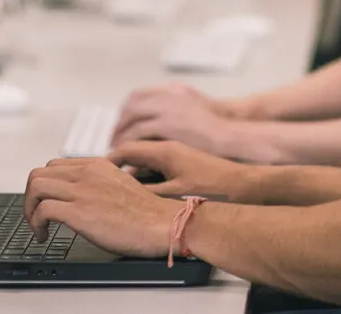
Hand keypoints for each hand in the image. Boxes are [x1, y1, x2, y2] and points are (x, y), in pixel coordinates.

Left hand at [23, 157, 182, 255]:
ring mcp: (82, 191)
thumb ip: (99, 184)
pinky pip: (43, 210)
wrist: (162, 224)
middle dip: (31, 196)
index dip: (46, 185)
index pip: (55, 166)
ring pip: (36, 187)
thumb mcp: (120, 185)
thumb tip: (83, 196)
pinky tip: (44, 236)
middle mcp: (87, 173)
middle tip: (36, 215)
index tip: (46, 201)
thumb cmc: (146, 213)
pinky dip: (36, 224)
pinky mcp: (79, 212)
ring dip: (29, 209)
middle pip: (39, 174)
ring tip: (37, 226)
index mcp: (97, 166)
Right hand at [110, 140, 256, 202]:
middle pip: (133, 145)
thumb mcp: (174, 194)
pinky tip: (146, 182)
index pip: (126, 147)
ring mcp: (179, 149)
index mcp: (164, 150)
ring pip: (146, 150)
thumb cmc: (214, 189)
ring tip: (120, 180)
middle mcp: (170, 145)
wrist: (245, 185)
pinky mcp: (187, 157)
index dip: (108, 160)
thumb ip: (146, 192)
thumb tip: (123, 193)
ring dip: (132, 162)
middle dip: (117, 160)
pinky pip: (158, 155)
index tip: (95, 172)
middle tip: (102, 176)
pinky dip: (147, 165)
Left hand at [113, 84, 240, 152]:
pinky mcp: (167, 125)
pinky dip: (129, 143)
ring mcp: (167, 108)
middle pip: (131, 105)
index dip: (126, 111)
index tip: (121, 126)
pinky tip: (128, 154)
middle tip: (114, 139)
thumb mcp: (193, 105)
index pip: (138, 95)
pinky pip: (138, 133)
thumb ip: (173, 106)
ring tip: (118, 149)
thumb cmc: (215, 126)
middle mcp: (168, 95)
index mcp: (173, 89)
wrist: (230, 133)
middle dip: (120, 123)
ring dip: (121, 134)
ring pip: (132, 119)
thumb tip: (152, 119)